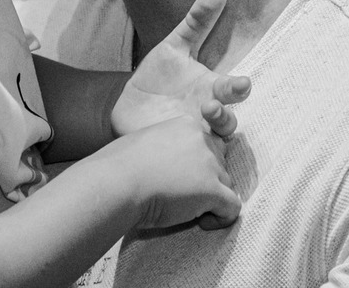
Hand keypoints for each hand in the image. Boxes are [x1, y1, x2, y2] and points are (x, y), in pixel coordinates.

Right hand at [103, 116, 240, 230]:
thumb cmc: (119, 168)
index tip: (180, 178)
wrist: (116, 183)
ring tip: (188, 211)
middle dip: (208, 180)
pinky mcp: (212, 189)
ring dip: (212, 199)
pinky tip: (202, 223)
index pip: (207, 145)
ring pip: (226, 185)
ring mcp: (209, 164)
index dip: (198, 165)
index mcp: (186, 124)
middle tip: (184, 196)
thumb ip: (167, 148)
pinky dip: (221, 218)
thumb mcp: (145, 143)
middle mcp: (202, 139)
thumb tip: (171, 168)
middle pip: (220, 163)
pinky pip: (232, 207)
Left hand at [111, 0, 250, 138]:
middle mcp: (207, 115)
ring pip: (210, 141)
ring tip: (199, 115)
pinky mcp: (173, 150)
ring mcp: (192, 135)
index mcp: (211, 90)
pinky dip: (183, 148)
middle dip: (225, 114)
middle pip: (227, 120)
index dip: (240, 88)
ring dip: (208, 130)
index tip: (243, 83)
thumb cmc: (158, 78)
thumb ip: (196, 22)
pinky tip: (172, 138)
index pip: (232, 91)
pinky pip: (185, 155)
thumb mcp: (174, 46)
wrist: (129, 108)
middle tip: (215, 104)